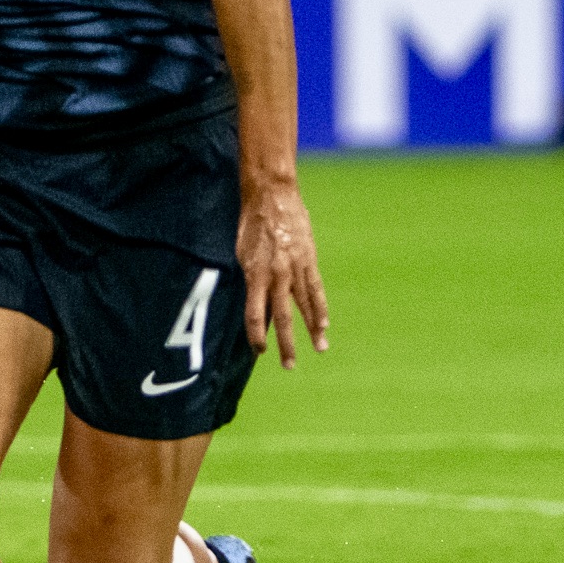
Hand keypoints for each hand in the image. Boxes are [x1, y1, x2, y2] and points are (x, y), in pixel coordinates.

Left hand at [236, 177, 328, 369]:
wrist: (272, 196)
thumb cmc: (250, 224)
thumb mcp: (240, 252)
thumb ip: (249, 278)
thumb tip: (253, 301)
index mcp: (255, 274)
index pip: (254, 314)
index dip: (256, 335)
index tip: (259, 351)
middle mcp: (276, 275)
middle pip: (281, 317)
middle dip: (286, 343)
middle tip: (289, 366)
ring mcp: (296, 268)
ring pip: (304, 306)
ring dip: (312, 330)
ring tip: (319, 349)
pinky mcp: (309, 260)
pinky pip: (316, 289)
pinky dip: (320, 308)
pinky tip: (323, 324)